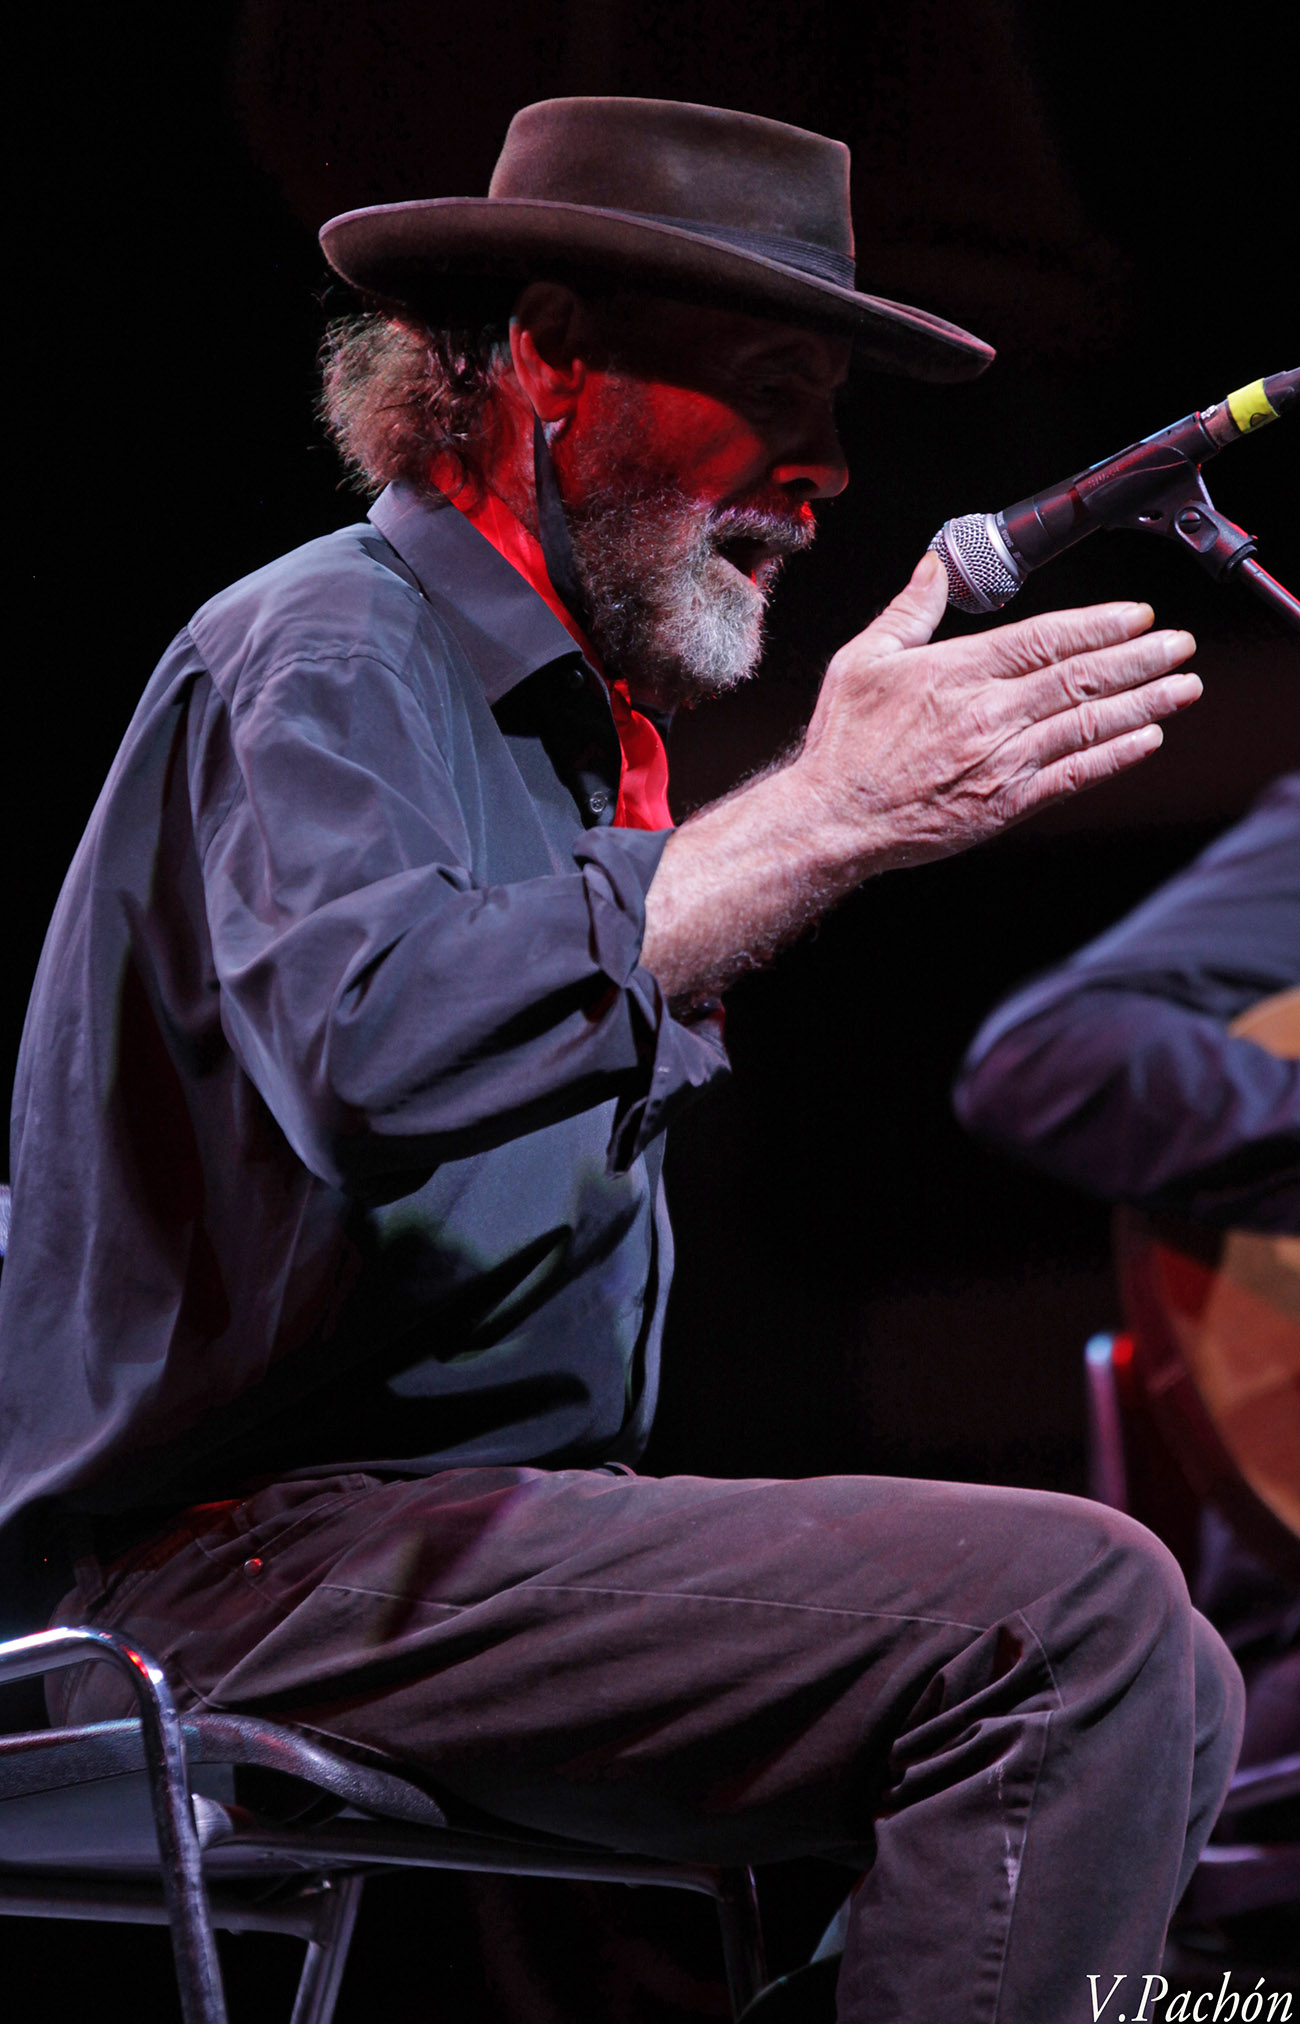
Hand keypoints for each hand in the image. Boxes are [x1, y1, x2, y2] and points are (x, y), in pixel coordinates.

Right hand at [792, 550, 1200, 871]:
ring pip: (1087, 724)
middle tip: (1179, 644)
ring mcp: (1002, 761)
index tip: (1137, 616)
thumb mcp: (863, 660)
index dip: (1100, 625)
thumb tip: (934, 565)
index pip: (1045, 639)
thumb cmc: (846, 743)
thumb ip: (909, 610)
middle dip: (1139, 658)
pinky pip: (1074, 775)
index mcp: (957, 672)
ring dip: (1143, 703)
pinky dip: (1114, 756)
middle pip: (1080, 677)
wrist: (835, 819)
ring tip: (1182, 686)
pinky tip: (1146, 738)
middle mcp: (988, 714)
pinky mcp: (1006, 803)